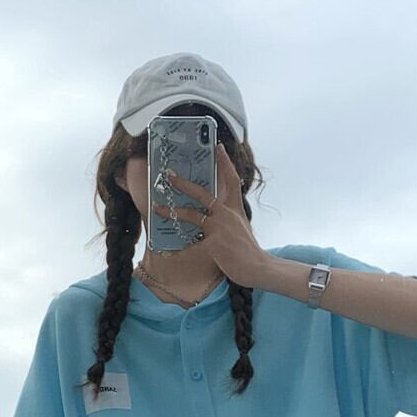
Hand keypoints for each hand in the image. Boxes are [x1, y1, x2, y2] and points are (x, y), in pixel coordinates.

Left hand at [151, 143, 270, 288]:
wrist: (259, 268)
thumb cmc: (250, 252)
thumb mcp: (242, 229)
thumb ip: (229, 221)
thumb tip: (212, 219)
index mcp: (235, 209)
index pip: (232, 180)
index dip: (225, 163)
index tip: (218, 148)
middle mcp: (227, 214)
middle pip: (203, 193)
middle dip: (184, 184)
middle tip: (169, 175)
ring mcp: (220, 228)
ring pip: (191, 215)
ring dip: (172, 211)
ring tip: (157, 208)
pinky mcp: (214, 244)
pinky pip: (190, 246)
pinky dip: (179, 251)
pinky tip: (166, 253)